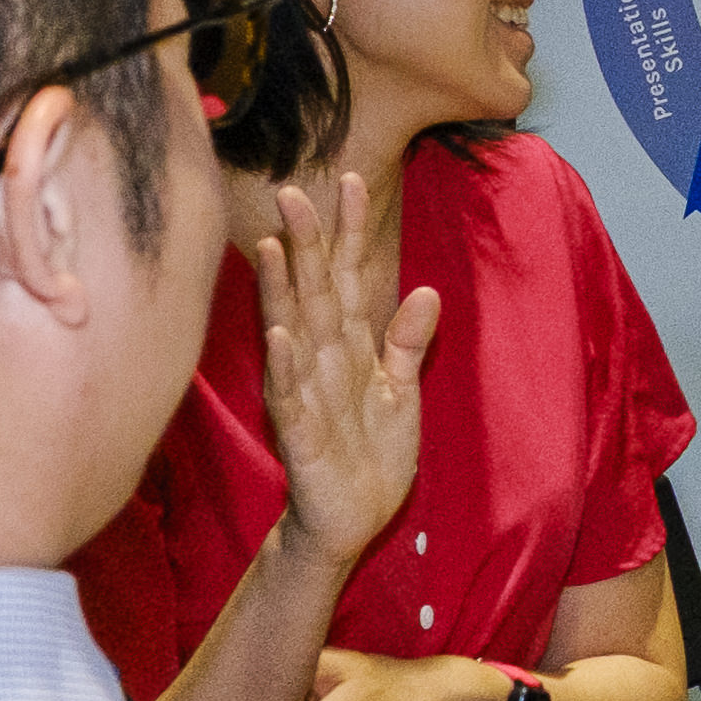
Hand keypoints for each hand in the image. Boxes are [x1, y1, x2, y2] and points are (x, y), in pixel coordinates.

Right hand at [248, 173, 436, 567]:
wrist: (350, 519)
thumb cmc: (370, 452)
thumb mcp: (402, 391)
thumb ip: (408, 342)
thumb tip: (427, 290)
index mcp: (349, 347)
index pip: (346, 277)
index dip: (348, 232)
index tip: (351, 180)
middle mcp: (321, 361)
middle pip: (312, 292)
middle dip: (304, 244)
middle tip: (292, 191)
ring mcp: (307, 394)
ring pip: (292, 333)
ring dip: (281, 292)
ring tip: (272, 246)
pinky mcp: (302, 434)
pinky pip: (291, 395)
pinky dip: (286, 366)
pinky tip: (279, 335)